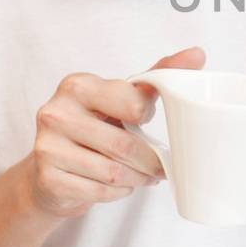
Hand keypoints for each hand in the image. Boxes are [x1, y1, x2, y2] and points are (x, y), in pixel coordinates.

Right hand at [22, 47, 205, 219]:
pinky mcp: (48, 178)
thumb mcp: (119, 96)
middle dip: (150, 160)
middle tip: (161, 166)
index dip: (145, 116)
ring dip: (138, 178)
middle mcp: (56, 113)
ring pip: (114, 172)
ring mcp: (48, 147)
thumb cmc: (93, 125)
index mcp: (77, 85)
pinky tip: (119, 185)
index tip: (144, 120)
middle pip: (125, 145)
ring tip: (144, 176)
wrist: (48, 169)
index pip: (133, 104)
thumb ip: (156, 75)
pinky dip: (118, 193)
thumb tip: (197, 54)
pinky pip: (100, 192)